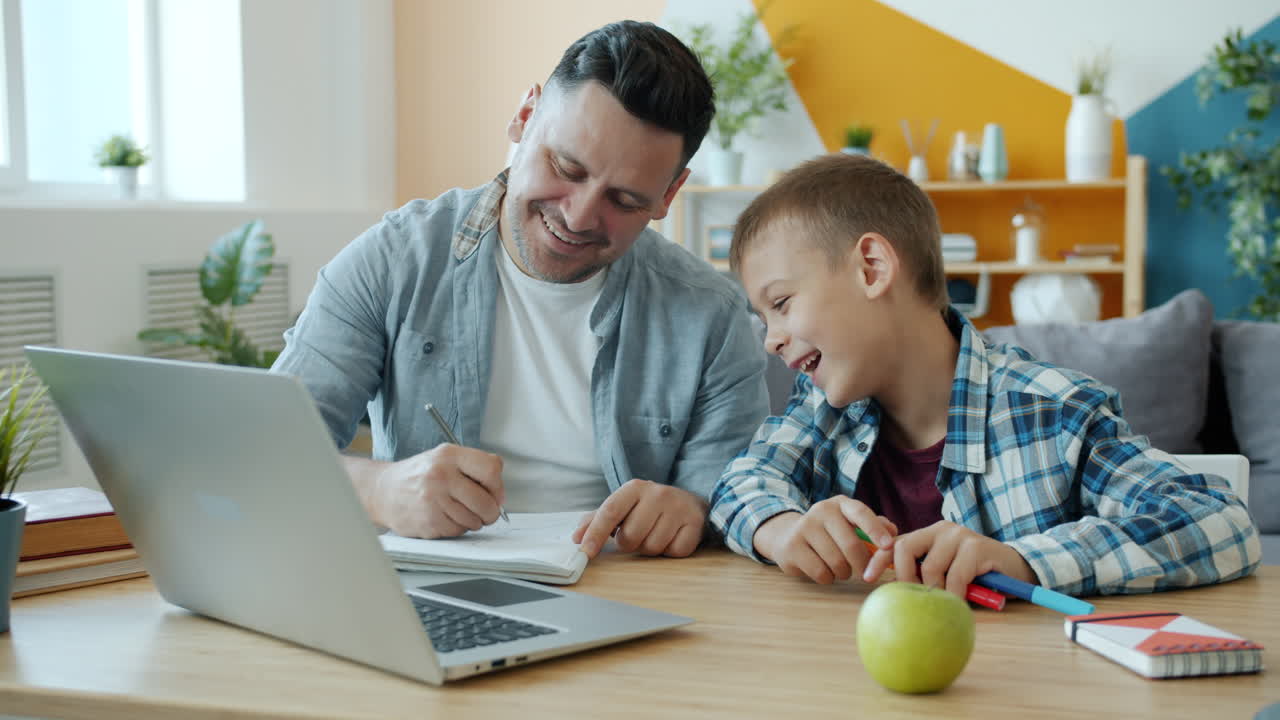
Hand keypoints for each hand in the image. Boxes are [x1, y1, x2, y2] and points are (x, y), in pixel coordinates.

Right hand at [371, 443, 503, 538]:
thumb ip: (475, 468)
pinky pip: (457, 531)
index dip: (498, 486)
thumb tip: (500, 496)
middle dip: (490, 511)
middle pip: (486, 502)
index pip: (491, 470)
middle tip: (485, 511)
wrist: (383, 490)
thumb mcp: (445, 458)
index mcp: (449, 455)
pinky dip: (456, 528)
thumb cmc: (419, 475)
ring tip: (458, 511)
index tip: (495, 493)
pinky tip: (444, 517)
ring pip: (473, 521)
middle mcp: (440, 476)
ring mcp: (432, 500)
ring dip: (472, 521)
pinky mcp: (427, 522)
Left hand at [571, 479, 706, 558]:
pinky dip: (669, 551)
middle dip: (629, 544)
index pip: (610, 511)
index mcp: (635, 488)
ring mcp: (678, 508)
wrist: (690, 504)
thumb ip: (598, 519)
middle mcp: (658, 494)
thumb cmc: (649, 509)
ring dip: (650, 548)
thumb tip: (577, 536)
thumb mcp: (624, 507)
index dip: (595, 533)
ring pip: (652, 547)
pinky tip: (672, 538)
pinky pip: (673, 552)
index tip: (585, 552)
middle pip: (630, 536)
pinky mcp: (695, 524)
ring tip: (655, 534)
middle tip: (637, 534)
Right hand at [752, 497, 897, 583]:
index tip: (889, 546)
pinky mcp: (792, 547)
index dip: (876, 530)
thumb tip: (893, 532)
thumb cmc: (830, 533)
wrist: (787, 536)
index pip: (860, 513)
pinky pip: (821, 572)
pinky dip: (828, 578)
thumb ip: (874, 526)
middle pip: (851, 545)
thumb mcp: (850, 524)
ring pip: (837, 562)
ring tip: (841, 569)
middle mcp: (821, 511)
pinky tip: (824, 571)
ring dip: (844, 573)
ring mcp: (804, 528)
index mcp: (840, 504)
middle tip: (865, 573)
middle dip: (863, 565)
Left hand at [862, 520, 1036, 598]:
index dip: (879, 559)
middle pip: (905, 548)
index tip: (867, 578)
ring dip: (934, 592)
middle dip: (903, 576)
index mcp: (928, 535)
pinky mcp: (977, 547)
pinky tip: (957, 605)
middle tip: (911, 598)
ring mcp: (959, 536)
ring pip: (930, 567)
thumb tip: (896, 596)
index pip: (895, 543)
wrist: (1016, 570)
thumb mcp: (946, 574)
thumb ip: (924, 576)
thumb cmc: (977, 577)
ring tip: (943, 604)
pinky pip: (955, 576)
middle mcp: (941, 530)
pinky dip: (953, 595)